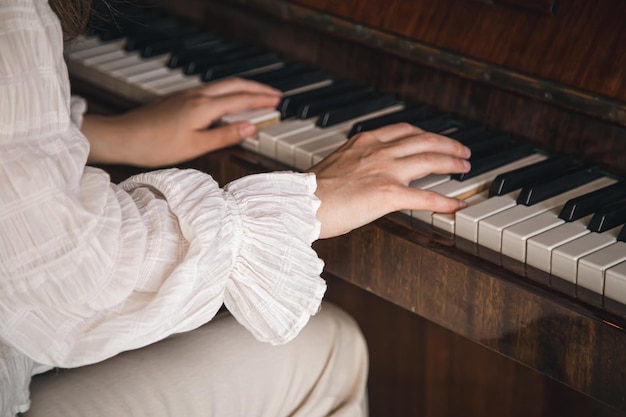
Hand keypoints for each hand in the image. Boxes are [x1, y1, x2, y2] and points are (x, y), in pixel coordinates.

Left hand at [83, 78, 281, 166]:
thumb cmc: (155, 145)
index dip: (262, 100)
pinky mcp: (179, 99)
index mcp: (204, 107)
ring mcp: (186, 95)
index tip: (279, 101)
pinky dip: (228, 91)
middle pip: (234, 84)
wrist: (122, 137)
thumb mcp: (195, 146)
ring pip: (222, 85)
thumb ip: (225, 136)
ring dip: (243, 88)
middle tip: (275, 94)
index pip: (241, 99)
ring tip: (257, 95)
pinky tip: (228, 100)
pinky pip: (211, 90)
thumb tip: (250, 128)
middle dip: (257, 87)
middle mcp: (197, 96)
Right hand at [309, 123, 471, 238]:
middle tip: (462, 151)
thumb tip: (365, 172)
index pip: (404, 130)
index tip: (436, 138)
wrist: (301, 203)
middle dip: (448, 144)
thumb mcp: (337, 162)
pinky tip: (457, 205)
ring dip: (453, 163)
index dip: (426, 134)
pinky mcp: (388, 194)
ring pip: (431, 160)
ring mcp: (386, 171)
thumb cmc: (312, 190)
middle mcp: (379, 151)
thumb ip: (356, 161)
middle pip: (425, 140)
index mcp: (365, 141)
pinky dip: (446, 202)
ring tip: (465, 167)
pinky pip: (425, 197)